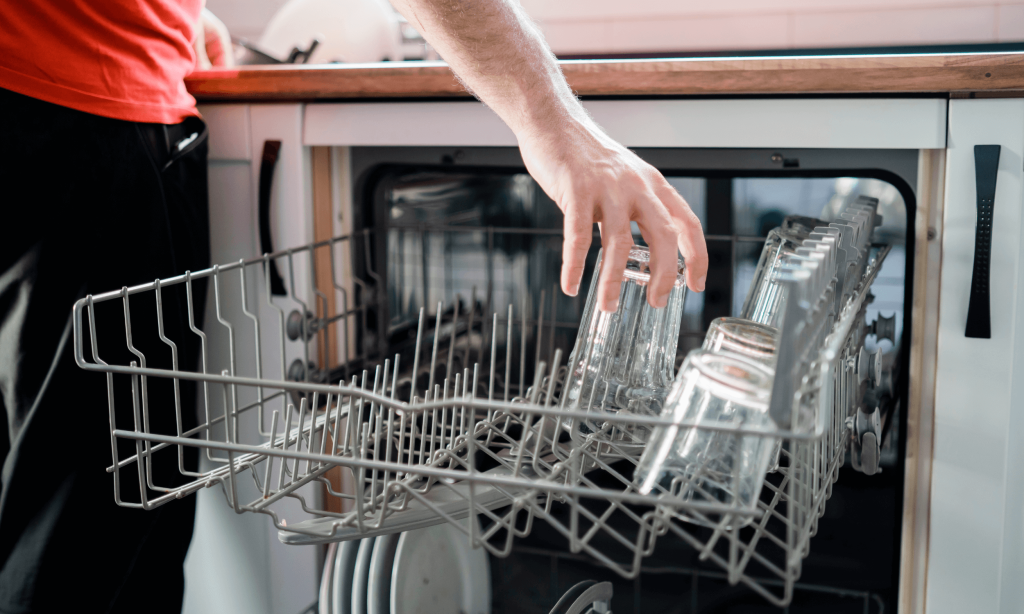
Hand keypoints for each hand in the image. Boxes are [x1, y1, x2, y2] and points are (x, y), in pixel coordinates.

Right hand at [518, 114, 707, 312]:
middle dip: (663, 274)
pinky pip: (578, 236)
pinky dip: (574, 266)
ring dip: (614, 280)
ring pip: (619, 243)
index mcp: (652, 184)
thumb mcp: (625, 177)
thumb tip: (645, 247)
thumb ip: (637, 207)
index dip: (697, 255)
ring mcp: (607, 188)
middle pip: (663, 235)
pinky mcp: (575, 190)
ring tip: (608, 306)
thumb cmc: (586, 155)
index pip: (687, 222)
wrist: (553, 121)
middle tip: (656, 302)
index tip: (696, 284)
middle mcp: (636, 186)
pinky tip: (571, 285)